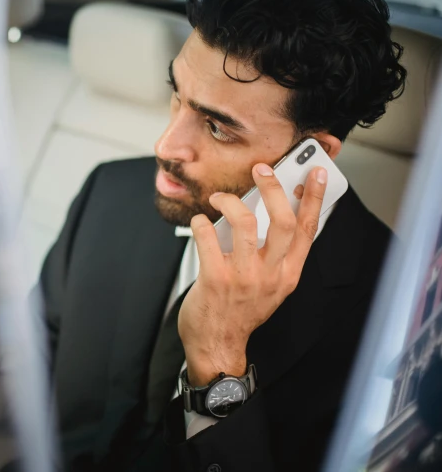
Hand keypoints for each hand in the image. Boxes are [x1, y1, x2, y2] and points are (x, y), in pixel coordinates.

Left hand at [178, 163, 327, 385]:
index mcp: (287, 275)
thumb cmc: (239, 313)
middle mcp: (270, 275)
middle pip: (282, 221)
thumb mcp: (268, 287)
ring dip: (230, 201)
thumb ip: (271, 256)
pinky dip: (201, 221)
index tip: (315, 174)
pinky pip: (209, 236)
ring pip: (246, 222)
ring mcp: (243, 276)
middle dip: (273, 188)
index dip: (314, 199)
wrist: (216, 345)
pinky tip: (199, 221)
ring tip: (219, 198)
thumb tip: (263, 214)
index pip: (307, 230)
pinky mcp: (215, 278)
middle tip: (261, 171)